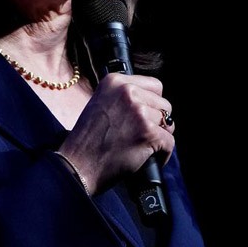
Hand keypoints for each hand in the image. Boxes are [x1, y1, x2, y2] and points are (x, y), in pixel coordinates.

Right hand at [59, 73, 174, 194]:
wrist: (78, 165)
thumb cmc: (87, 140)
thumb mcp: (100, 103)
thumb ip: (123, 97)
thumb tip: (150, 101)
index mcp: (115, 81)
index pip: (154, 85)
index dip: (152, 103)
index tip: (145, 116)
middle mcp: (128, 92)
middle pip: (164, 104)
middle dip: (158, 121)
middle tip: (142, 134)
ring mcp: (139, 112)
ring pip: (168, 123)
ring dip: (160, 137)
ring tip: (142, 146)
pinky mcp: (148, 132)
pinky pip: (169, 142)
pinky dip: (163, 154)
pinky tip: (149, 158)